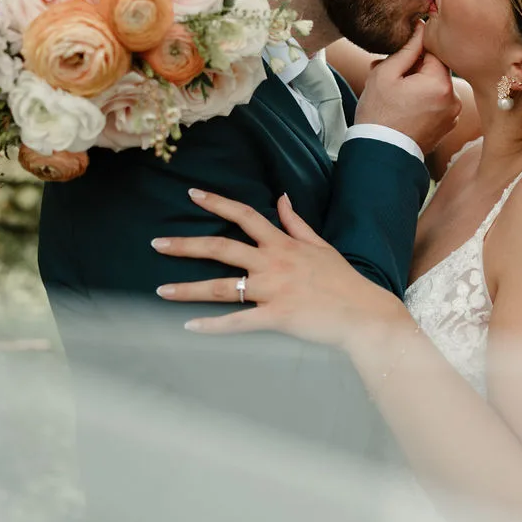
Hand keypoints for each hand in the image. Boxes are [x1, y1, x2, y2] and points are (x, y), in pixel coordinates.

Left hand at [153, 189, 406, 341]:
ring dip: (187, 290)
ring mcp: (273, 290)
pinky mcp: (276, 318)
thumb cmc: (342, 280)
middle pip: (221, 248)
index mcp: (283, 244)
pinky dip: (213, 326)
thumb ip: (296, 222)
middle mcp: (273, 263)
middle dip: (186, 245)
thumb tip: (282, 197)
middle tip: (157, 243)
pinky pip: (237, 322)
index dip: (218, 203)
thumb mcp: (320, 245)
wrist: (363, 313)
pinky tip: (190, 327)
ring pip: (221, 287)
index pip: (245, 216)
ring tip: (161, 290)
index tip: (193, 194)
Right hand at [355, 22, 460, 154]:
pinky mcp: (448, 125)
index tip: (399, 57)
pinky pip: (438, 102)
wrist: (381, 153)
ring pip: (436, 86)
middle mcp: (454, 98)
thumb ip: (407, 48)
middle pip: (436, 69)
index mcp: (440, 83)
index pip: (434, 51)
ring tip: (396, 94)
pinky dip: (424, 100)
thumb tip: (421, 27)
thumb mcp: (386, 74)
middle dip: (415, 69)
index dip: (415, 51)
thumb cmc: (378, 113)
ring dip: (419, 84)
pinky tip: (405, 107)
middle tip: (391, 76)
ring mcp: (453, 114)